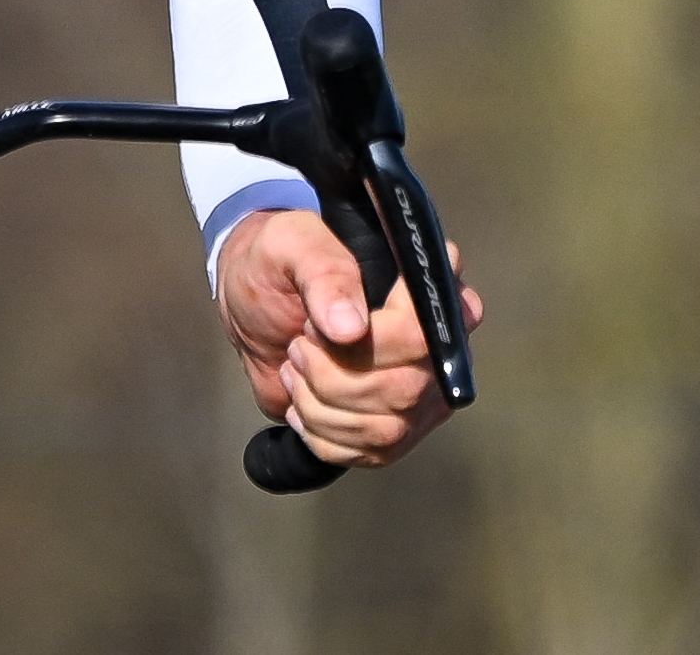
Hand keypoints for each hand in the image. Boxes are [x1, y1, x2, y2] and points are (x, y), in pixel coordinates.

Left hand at [218, 206, 481, 470]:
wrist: (259, 305)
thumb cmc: (282, 262)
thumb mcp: (294, 247)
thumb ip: (325, 275)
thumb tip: (351, 328)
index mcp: (427, 286)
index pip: (426, 329)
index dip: (374, 337)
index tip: (316, 325)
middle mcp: (440, 344)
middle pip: (405, 387)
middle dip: (334, 373)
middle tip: (299, 343)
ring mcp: (424, 393)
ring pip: (387, 428)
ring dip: (322, 404)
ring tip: (296, 367)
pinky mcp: (398, 429)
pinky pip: (370, 454)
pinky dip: (322, 434)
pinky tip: (303, 403)